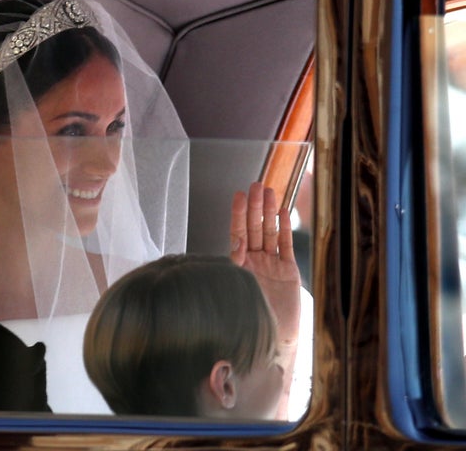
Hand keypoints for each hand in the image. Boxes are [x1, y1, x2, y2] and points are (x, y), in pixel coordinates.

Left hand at [230, 182, 300, 345]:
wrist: (274, 340)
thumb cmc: (250, 319)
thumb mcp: (239, 289)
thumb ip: (237, 264)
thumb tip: (236, 241)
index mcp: (238, 265)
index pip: (237, 234)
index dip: (238, 214)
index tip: (239, 196)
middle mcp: (253, 262)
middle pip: (254, 228)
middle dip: (255, 206)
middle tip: (256, 185)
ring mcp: (271, 265)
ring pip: (269, 233)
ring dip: (269, 212)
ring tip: (269, 190)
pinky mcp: (287, 271)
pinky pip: (284, 245)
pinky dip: (284, 228)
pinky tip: (282, 211)